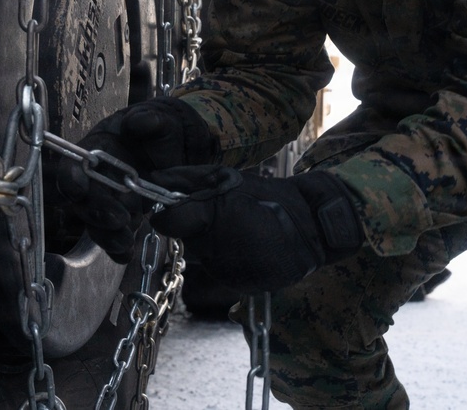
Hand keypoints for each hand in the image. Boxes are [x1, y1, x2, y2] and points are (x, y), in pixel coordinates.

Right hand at [56, 97, 215, 262]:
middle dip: (96, 212)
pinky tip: (125, 255)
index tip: (78, 189)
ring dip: (106, 234)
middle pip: (84, 198)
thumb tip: (139, 122)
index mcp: (98, 147)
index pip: (75, 163)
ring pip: (96, 221)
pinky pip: (115, 235)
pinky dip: (118, 248)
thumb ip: (149, 120)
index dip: (72, 177)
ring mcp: (110, 198)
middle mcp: (98, 176)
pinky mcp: (125, 216)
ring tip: (124, 243)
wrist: (184, 148)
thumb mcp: (160, 118)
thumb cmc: (164, 127)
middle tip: (117, 219)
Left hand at [149, 165, 362, 292]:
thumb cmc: (268, 197)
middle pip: (185, 240)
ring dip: (212, 245)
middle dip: (195, 229)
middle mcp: (216, 248)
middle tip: (221, 217)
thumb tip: (153, 179)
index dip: (166, 216)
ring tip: (240, 231)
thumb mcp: (228, 178)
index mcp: (214, 216)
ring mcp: (227, 271)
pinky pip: (220, 271)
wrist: (313, 229)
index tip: (174, 209)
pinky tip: (248, 248)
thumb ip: (187, 179)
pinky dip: (228, 260)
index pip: (166, 223)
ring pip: (202, 257)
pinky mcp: (239, 287)